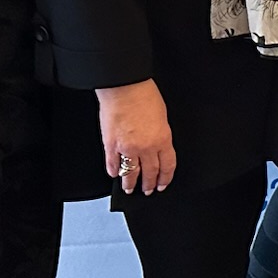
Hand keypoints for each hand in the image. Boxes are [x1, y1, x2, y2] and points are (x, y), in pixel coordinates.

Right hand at [98, 79, 174, 194]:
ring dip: (130, 184)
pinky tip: (114, 174)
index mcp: (162, 140)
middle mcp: (146, 148)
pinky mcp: (111, 145)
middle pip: (150, 173)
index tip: (163, 184)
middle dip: (149, 184)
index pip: (167, 166)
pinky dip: (113, 171)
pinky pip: (113, 164)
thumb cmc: (144, 96)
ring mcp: (127, 148)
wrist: (124, 87)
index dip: (165, 179)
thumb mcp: (163, 117)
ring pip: (130, 173)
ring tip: (129, 189)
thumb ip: (160, 134)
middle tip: (148, 190)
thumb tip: (157, 146)